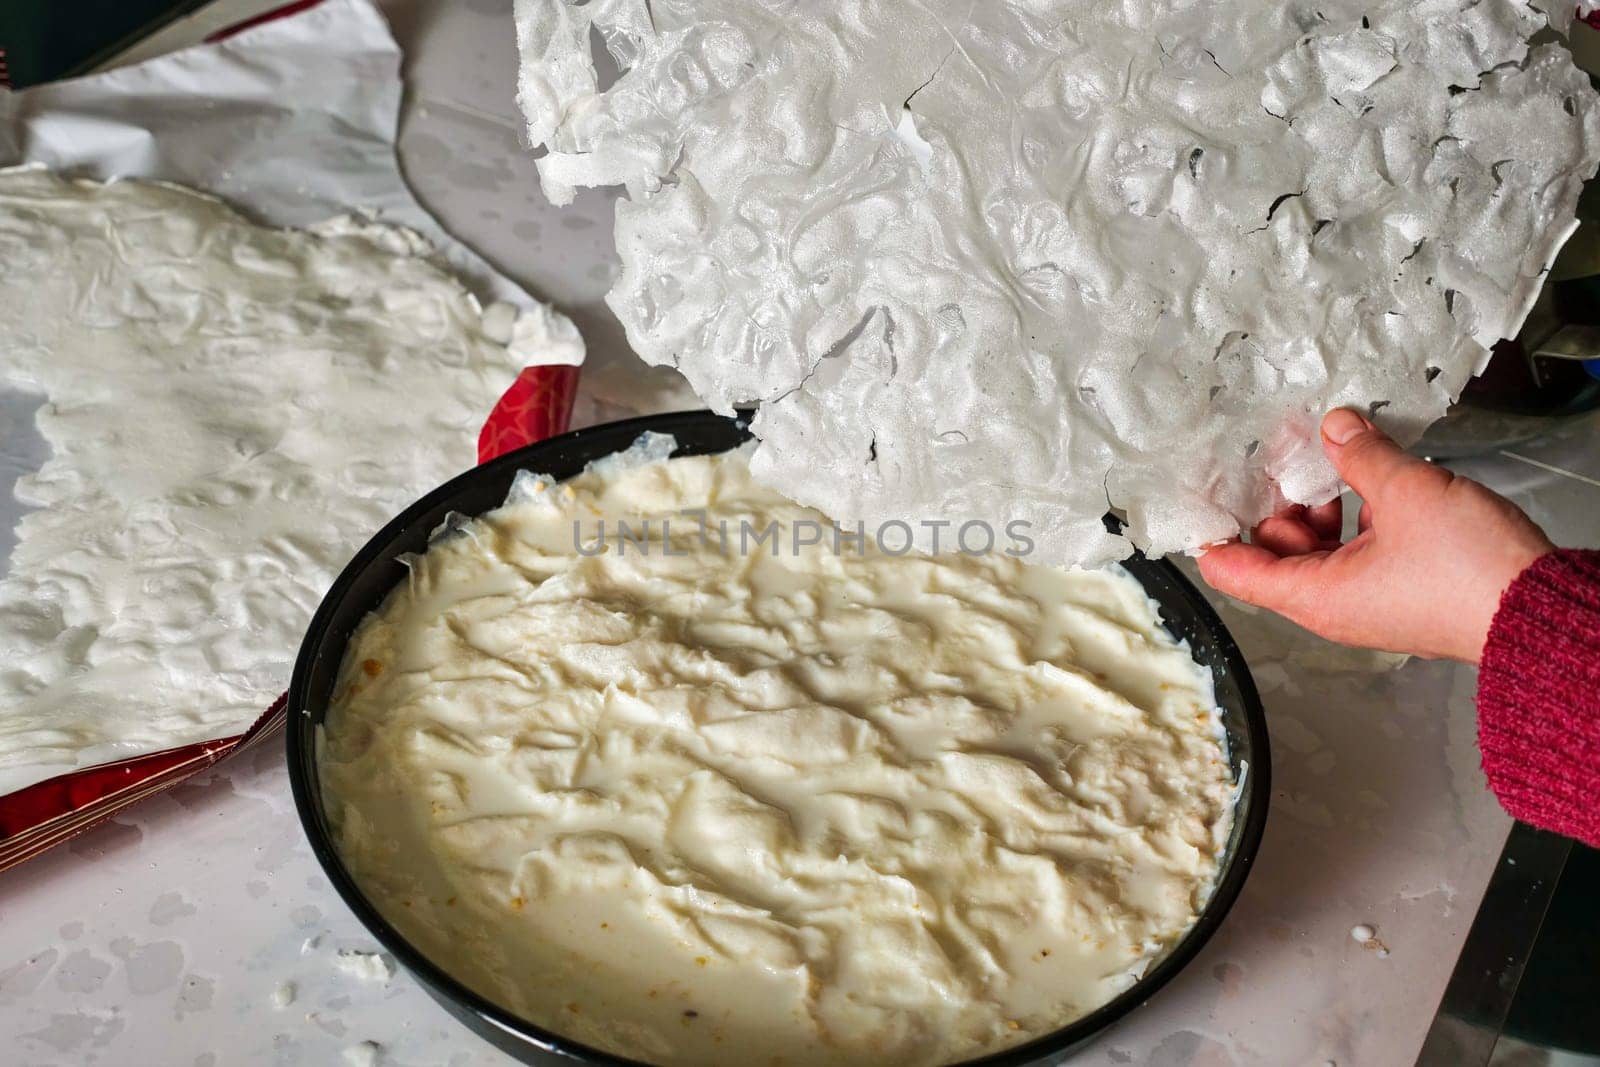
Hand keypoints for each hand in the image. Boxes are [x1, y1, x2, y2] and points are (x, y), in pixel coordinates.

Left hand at [1197, 409, 1554, 662]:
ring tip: (1333, 457)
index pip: (1232, 568)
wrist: (1541, 610)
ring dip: (1321, 502)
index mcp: (1313, 596)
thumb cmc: (1473, 575)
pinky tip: (1373, 478)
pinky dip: (1356, 514)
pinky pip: (1357, 547)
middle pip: (1274, 549)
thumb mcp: (1406, 493)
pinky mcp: (1398, 588)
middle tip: (1284, 453)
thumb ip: (1361, 455)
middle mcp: (1332, 605)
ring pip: (1318, 545)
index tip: (1201, 492)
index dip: (1212, 528)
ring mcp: (1366, 598)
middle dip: (1278, 500)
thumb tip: (1335, 428)